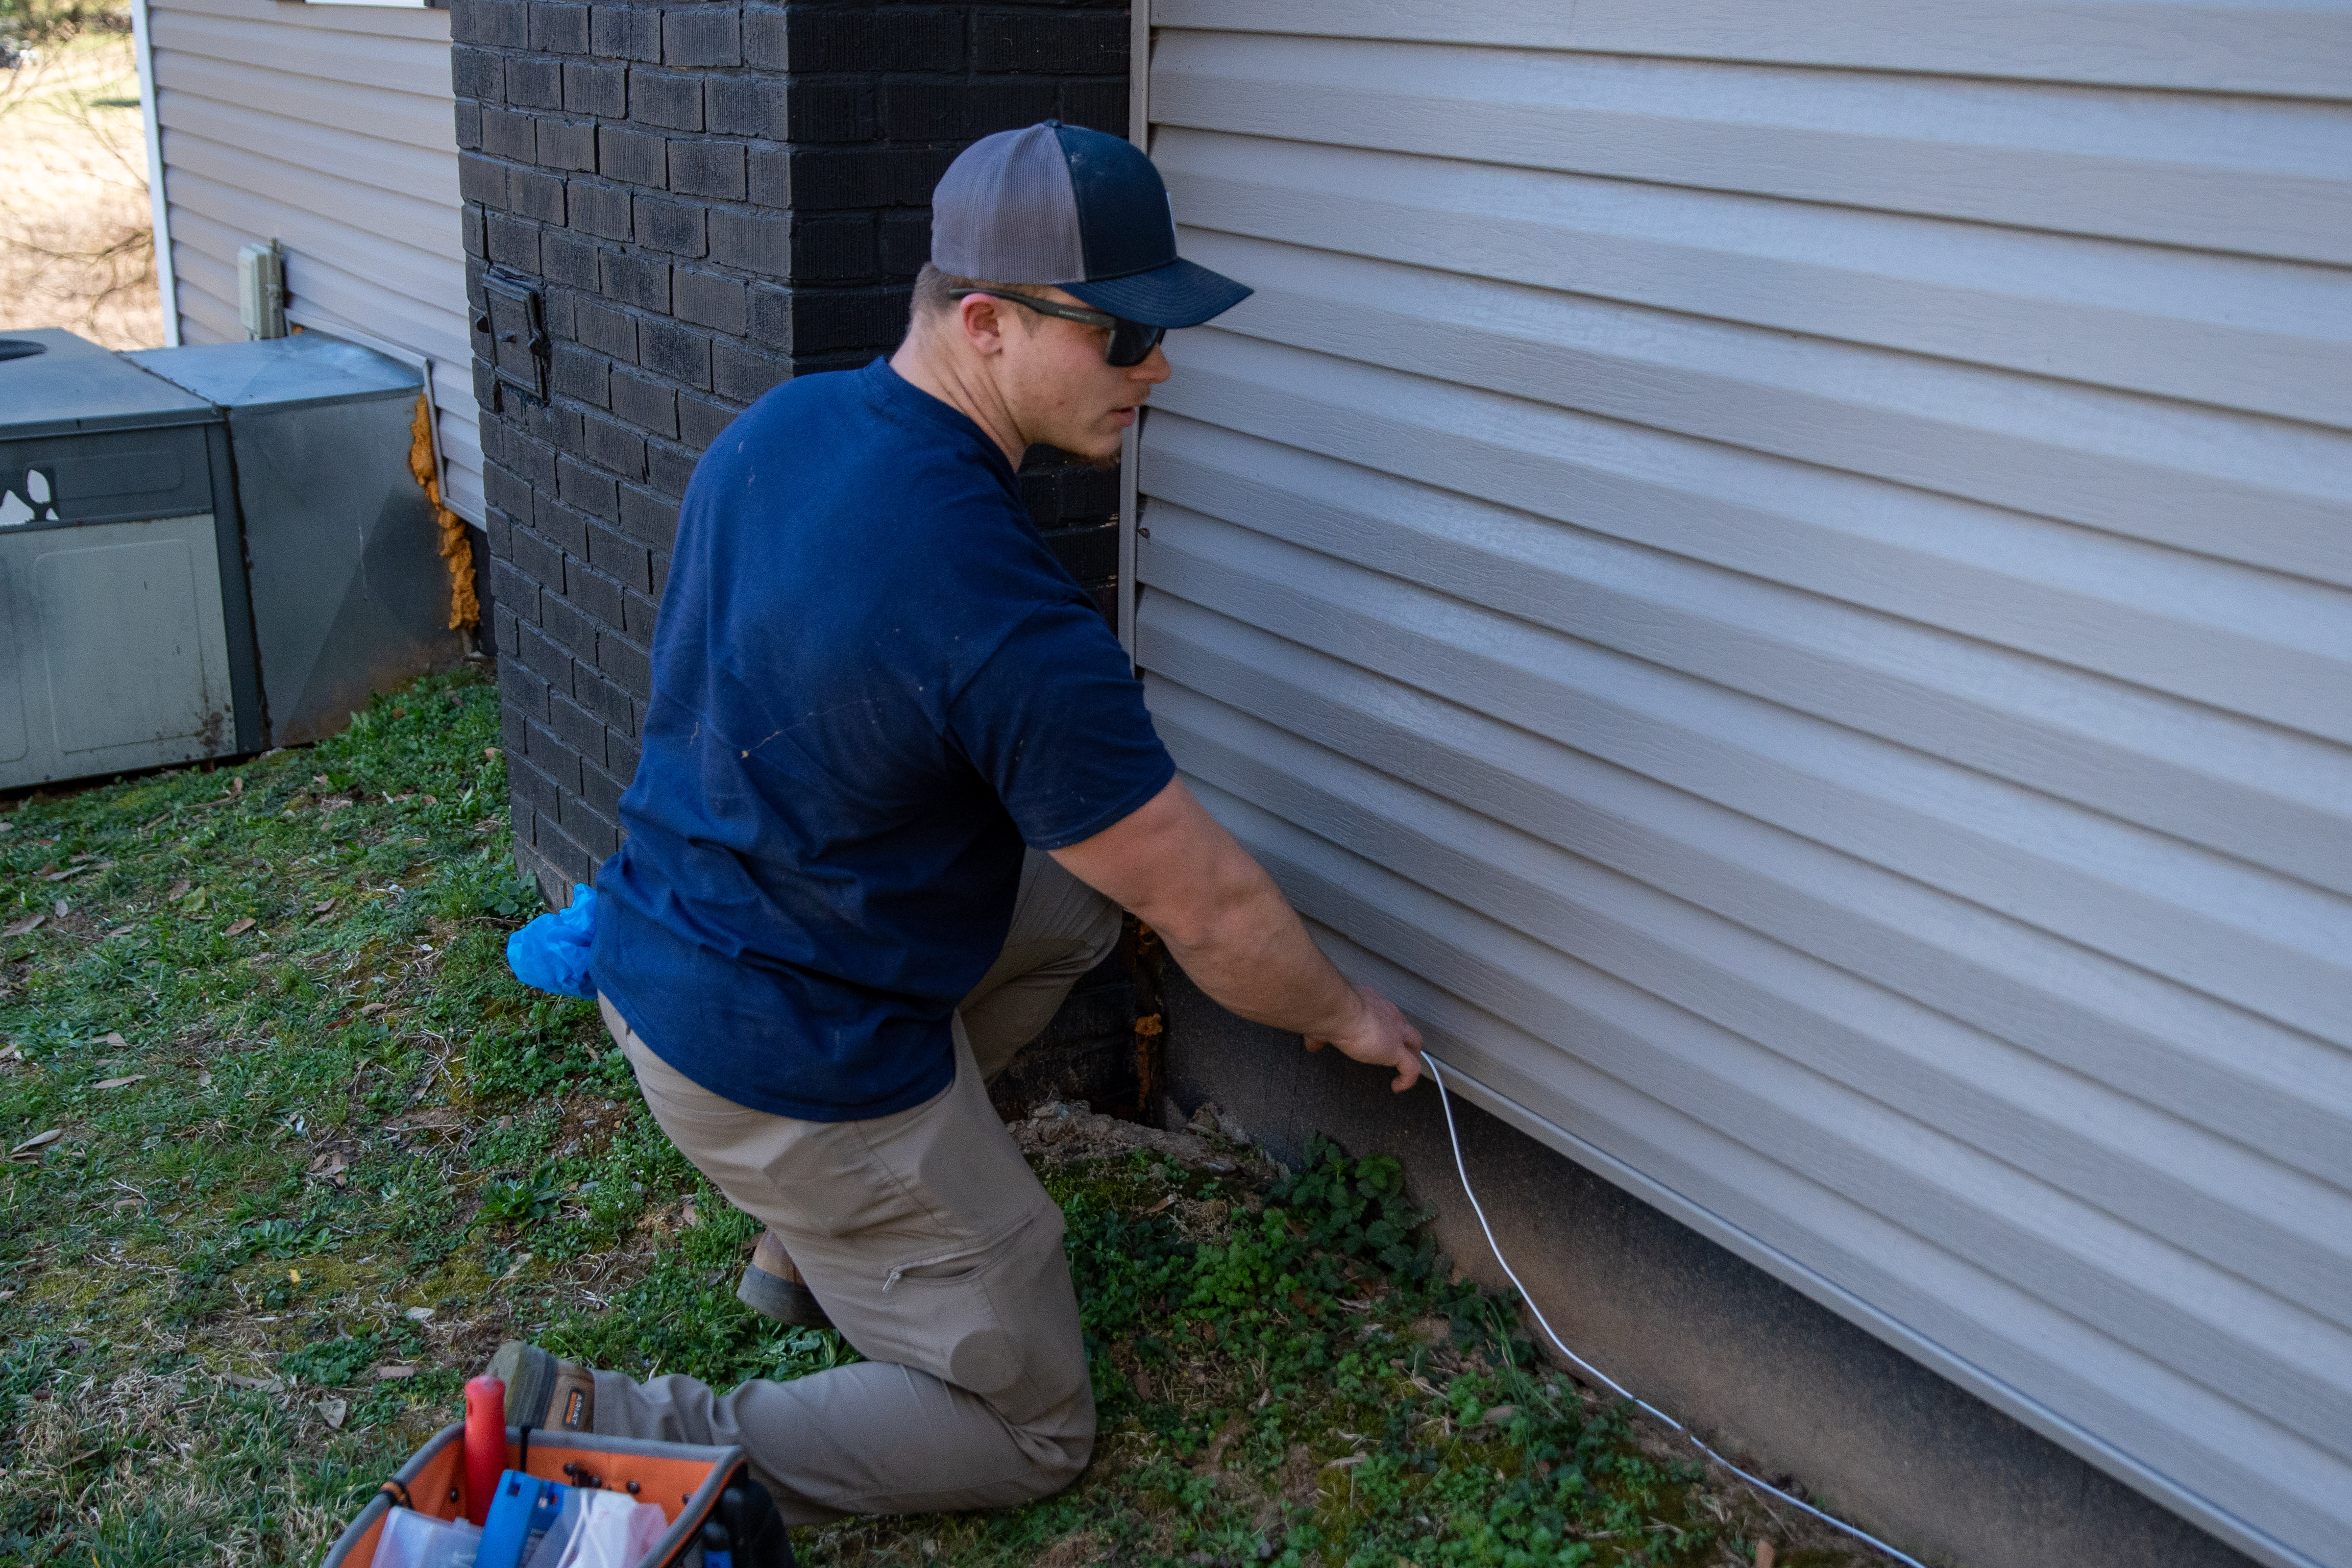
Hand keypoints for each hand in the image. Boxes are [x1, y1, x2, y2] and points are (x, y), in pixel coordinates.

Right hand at [1304, 984, 1424, 1091]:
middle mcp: (1388, 1014)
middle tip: (1398, 1052)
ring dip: (1411, 1056)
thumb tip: (1313, 1043)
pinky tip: (1398, 1086)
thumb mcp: (1324, 1024)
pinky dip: (1407, 1079)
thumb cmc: (1331, 1011)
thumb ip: (1320, 1035)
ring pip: (1414, 1043)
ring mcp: (1395, 1032)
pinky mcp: (1397, 1050)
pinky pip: (1411, 1068)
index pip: (1383, 1014)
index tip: (1374, 1037)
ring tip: (1404, 1070)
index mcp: (1371, 1003)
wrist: (1339, 1012)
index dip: (1382, 1026)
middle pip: (1404, 1026)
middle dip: (1404, 1039)